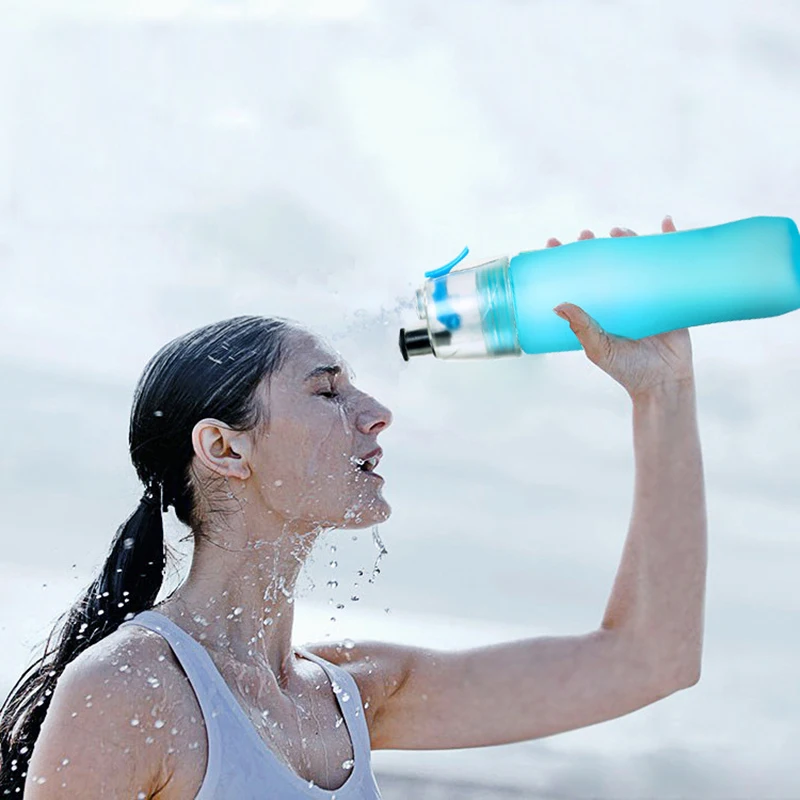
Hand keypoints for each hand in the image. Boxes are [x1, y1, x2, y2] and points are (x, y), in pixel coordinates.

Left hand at [549, 216, 695, 399]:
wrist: (663, 382)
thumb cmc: (627, 369)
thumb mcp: (598, 348)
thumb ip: (581, 328)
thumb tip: (558, 305)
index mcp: (598, 309)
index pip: (577, 278)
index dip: (565, 260)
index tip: (553, 244)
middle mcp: (619, 297)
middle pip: (604, 262)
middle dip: (593, 245)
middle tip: (585, 235)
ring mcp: (644, 294)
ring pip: (634, 258)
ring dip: (627, 238)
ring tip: (618, 230)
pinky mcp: (669, 294)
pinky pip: (671, 263)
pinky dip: (671, 239)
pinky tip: (667, 223)